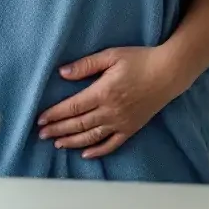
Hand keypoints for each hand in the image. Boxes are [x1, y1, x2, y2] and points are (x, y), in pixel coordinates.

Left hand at [36, 47, 178, 158]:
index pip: (73, 107)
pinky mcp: (131, 128)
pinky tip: (86, 154)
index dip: (55, 114)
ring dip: (72, 141)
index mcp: (103, 92)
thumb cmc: (140, 59)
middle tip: (41, 134)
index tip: (40, 119)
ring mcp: (121, 122)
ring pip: (92, 137)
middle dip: (58, 129)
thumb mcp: (110, 55)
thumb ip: (86, 64)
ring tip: (57, 143)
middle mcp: (110, 111)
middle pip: (78, 124)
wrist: (168, 73)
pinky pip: (112, 144)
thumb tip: (62, 72)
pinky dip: (98, 151)